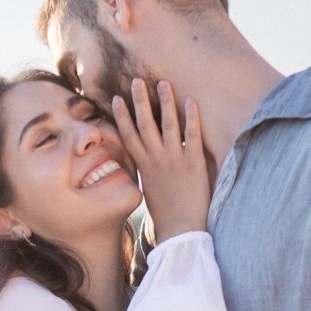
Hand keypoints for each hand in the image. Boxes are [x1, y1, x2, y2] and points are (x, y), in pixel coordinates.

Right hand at [111, 78, 207, 241]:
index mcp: (143, 166)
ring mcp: (174, 160)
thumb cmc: (167, 212)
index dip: (122, 116)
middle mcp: (156, 160)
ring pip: (167, 125)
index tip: (118, 98)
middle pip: (144, 124)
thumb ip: (148, 170)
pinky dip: (191, 118)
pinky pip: (191, 136)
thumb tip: (146, 158)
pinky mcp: (193, 163)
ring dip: (164, 102)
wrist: (181, 229)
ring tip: (163, 83)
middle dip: (139, 101)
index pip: (128, 135)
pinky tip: (190, 101)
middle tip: (137, 81)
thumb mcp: (150, 188)